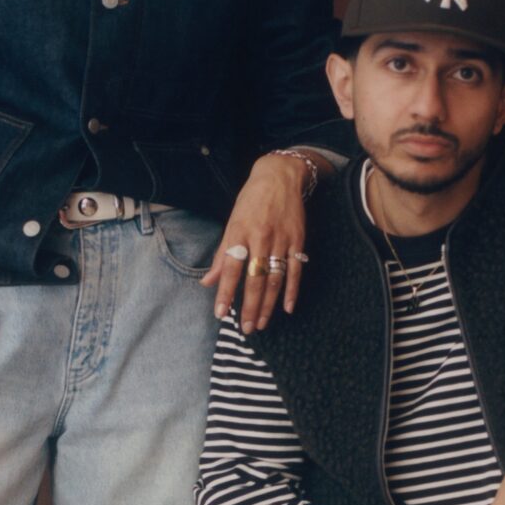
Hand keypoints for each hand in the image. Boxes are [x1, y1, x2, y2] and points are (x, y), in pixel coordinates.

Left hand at [202, 152, 318, 331]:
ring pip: (275, 279)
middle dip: (250, 307)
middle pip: (255, 279)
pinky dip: (292, 291)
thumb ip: (222, 255)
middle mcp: (260, 237)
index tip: (221, 314)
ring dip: (268, 304)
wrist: (280, 176)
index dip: (226, 292)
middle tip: (246, 329)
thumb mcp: (232, 223)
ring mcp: (281, 239)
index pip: (231, 268)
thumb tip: (208, 282)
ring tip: (261, 323)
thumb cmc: (251, 201)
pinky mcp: (297, 240)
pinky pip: (296, 270)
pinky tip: (287, 308)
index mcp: (239, 232)